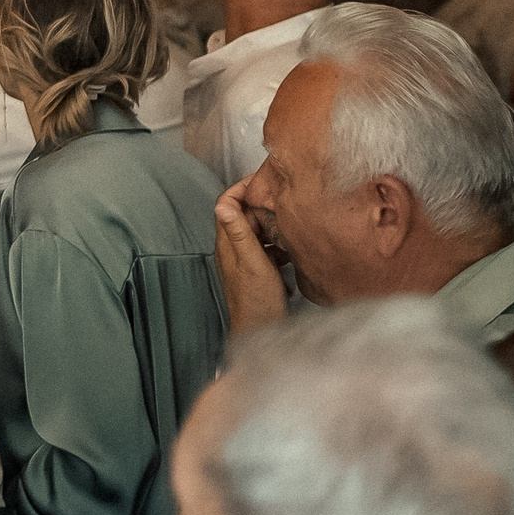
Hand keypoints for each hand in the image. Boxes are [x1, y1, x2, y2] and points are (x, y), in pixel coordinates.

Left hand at [213, 175, 289, 334]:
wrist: (261, 333)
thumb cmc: (257, 301)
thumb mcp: (252, 263)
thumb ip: (239, 234)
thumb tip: (222, 204)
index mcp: (227, 243)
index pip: (226, 203)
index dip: (242, 189)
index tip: (264, 181)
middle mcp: (231, 249)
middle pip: (242, 216)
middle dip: (261, 205)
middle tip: (284, 200)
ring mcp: (243, 260)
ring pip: (255, 232)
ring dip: (271, 225)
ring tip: (291, 224)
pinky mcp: (255, 271)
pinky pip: (265, 249)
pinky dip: (276, 244)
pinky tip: (290, 251)